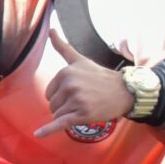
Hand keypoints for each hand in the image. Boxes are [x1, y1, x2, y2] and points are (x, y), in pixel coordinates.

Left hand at [34, 21, 132, 138]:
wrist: (125, 91)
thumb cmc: (100, 77)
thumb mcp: (80, 60)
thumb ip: (63, 47)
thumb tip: (51, 29)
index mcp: (65, 72)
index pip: (49, 93)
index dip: (62, 96)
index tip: (78, 91)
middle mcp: (69, 85)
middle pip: (52, 105)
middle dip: (65, 106)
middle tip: (84, 99)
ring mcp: (76, 100)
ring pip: (57, 115)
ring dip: (69, 115)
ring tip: (87, 106)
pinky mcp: (82, 115)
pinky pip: (60, 124)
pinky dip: (48, 130)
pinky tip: (39, 134)